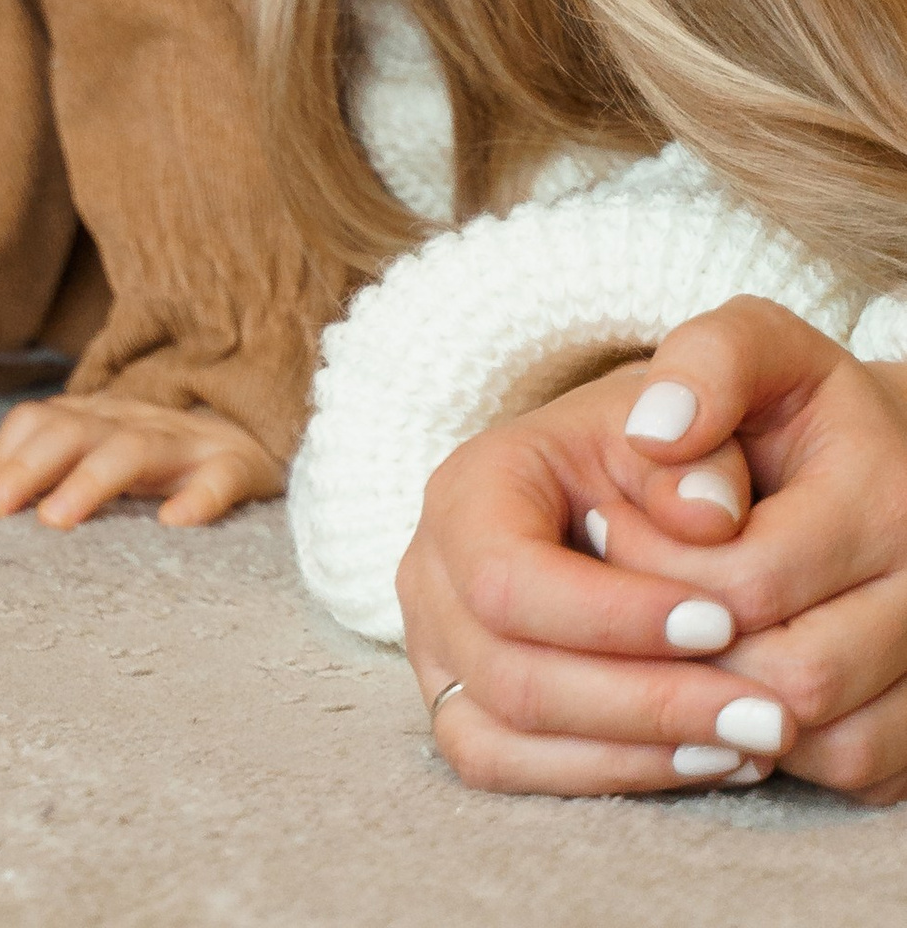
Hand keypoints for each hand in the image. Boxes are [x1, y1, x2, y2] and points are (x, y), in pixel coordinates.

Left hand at [0, 389, 281, 529]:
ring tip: (56, 519)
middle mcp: (135, 422)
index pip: (41, 421)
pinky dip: (198, 498)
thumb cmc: (165, 459)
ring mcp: (186, 443)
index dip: (3, 457)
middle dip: (26, 468)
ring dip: (90, 480)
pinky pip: (220, 477)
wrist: (259, 433)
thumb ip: (46, 466)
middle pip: (73, 431)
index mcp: (100, 418)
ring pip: (134, 449)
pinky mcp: (238, 466)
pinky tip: (175, 523)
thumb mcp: (103, 452)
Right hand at [401, 300, 906, 799]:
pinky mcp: (464, 712)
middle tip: (767, 712)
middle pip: (512, 673)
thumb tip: (708, 517)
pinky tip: (705, 760)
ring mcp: (436, 650)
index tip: (721, 621)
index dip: (611, 615)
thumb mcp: (686, 419)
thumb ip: (702, 441)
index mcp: (469, 487)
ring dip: (637, 753)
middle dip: (646, 702)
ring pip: (506, 737)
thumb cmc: (660, 451)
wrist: (628, 484)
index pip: (507, 575)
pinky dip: (607, 776)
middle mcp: (429, 571)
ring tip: (750, 741)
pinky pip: (508, 771)